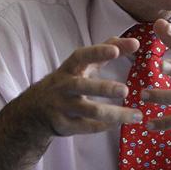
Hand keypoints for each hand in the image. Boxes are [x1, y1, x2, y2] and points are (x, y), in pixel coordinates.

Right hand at [26, 37, 142, 136]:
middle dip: (104, 88)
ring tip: (136, 115)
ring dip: (114, 114)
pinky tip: (119, 124)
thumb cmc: (67, 82)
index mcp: (69, 68)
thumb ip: (106, 53)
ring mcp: (62, 106)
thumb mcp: (80, 66)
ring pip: (89, 111)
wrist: (34, 110)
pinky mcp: (63, 125)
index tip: (116, 50)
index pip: (81, 56)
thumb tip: (135, 42)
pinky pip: (86, 127)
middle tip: (126, 91)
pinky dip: (103, 126)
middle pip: (83, 86)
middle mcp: (63, 86)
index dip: (98, 52)